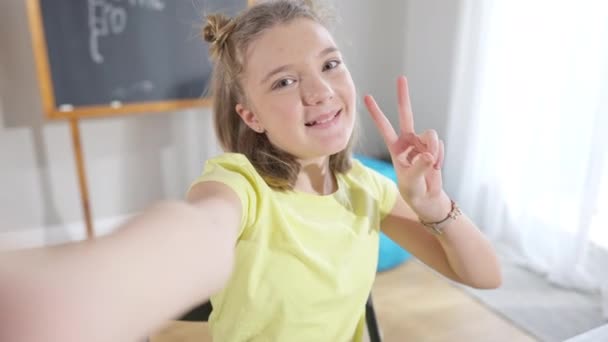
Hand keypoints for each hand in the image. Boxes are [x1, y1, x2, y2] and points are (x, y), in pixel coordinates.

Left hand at [364, 76, 449, 221]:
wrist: (428, 198)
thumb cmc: (414, 191)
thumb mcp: (412, 182)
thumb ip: (420, 167)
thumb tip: (429, 154)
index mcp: (395, 147)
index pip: (384, 127)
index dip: (376, 112)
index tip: (366, 97)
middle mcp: (408, 141)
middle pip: (406, 114)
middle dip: (403, 96)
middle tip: (401, 77)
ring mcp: (421, 142)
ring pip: (430, 134)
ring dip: (434, 149)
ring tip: (432, 165)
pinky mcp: (434, 146)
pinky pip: (439, 145)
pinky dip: (440, 156)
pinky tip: (437, 166)